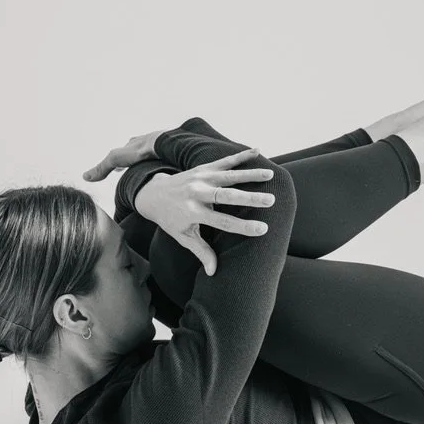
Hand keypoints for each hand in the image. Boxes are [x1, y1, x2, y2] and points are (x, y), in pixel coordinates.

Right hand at [82, 130, 165, 180]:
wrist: (163, 145)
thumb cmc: (139, 150)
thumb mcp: (115, 159)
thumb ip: (102, 168)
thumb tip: (85, 177)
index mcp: (133, 144)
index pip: (124, 152)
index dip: (120, 161)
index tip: (118, 168)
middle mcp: (146, 143)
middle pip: (139, 153)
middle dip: (135, 160)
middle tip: (133, 168)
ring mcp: (160, 148)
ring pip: (153, 156)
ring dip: (149, 163)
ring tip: (149, 173)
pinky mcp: (171, 154)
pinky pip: (166, 161)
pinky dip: (162, 166)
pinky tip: (164, 172)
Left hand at [134, 148, 275, 275]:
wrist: (152, 195)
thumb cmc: (170, 219)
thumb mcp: (182, 237)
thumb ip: (200, 252)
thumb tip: (213, 272)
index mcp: (193, 213)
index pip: (222, 222)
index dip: (243, 226)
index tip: (263, 229)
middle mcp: (196, 194)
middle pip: (227, 196)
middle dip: (250, 197)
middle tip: (271, 200)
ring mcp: (200, 178)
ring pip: (228, 175)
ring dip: (250, 173)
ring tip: (271, 174)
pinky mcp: (202, 168)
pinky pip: (224, 161)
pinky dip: (240, 156)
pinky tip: (257, 151)